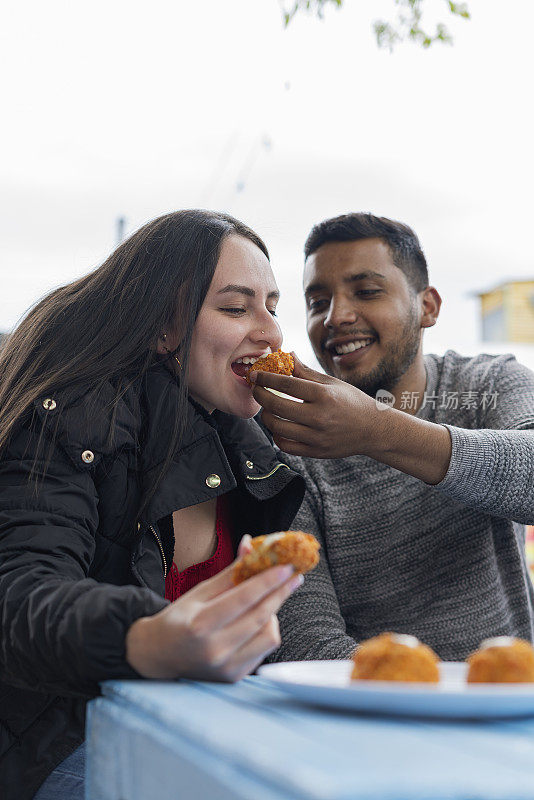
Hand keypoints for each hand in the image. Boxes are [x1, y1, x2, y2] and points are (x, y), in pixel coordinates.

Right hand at [126, 538, 301, 682]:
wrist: (159, 656)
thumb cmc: (179, 620)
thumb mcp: (199, 592)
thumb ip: (229, 573)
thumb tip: (251, 546)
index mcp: (201, 624)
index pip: (244, 598)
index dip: (268, 580)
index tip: (287, 566)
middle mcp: (215, 650)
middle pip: (260, 616)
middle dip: (280, 592)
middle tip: (293, 576)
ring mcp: (226, 667)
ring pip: (269, 635)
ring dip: (272, 613)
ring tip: (263, 602)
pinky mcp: (235, 678)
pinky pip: (264, 650)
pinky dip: (265, 631)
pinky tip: (256, 621)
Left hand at [250, 354, 378, 457]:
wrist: (373, 429)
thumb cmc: (352, 402)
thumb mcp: (331, 383)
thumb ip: (305, 372)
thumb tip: (286, 355)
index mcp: (324, 395)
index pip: (285, 384)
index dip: (266, 378)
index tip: (256, 374)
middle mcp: (319, 417)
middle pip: (276, 406)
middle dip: (260, 395)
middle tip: (257, 389)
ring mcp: (316, 437)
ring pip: (277, 427)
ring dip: (266, 415)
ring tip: (268, 408)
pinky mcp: (315, 452)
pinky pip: (285, 445)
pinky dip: (277, 435)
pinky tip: (279, 425)